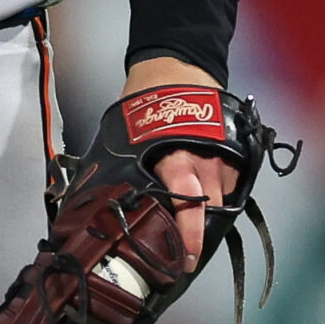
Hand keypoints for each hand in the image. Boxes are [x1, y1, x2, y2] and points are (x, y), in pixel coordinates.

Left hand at [125, 56, 237, 271]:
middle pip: (211, 208)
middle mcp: (205, 158)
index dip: (188, 234)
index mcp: (173, 156)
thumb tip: (88, 200)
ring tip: (193, 222)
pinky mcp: (236, 148)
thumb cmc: (145, 103)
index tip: (185, 258)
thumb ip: (123, 167)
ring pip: (223, 196)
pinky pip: (232, 180)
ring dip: (210, 211)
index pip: (186, 202)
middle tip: (188, 254)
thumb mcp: (125, 135)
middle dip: (200, 232)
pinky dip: (220, 189)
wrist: (175, 65)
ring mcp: (224, 153)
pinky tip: (206, 193)